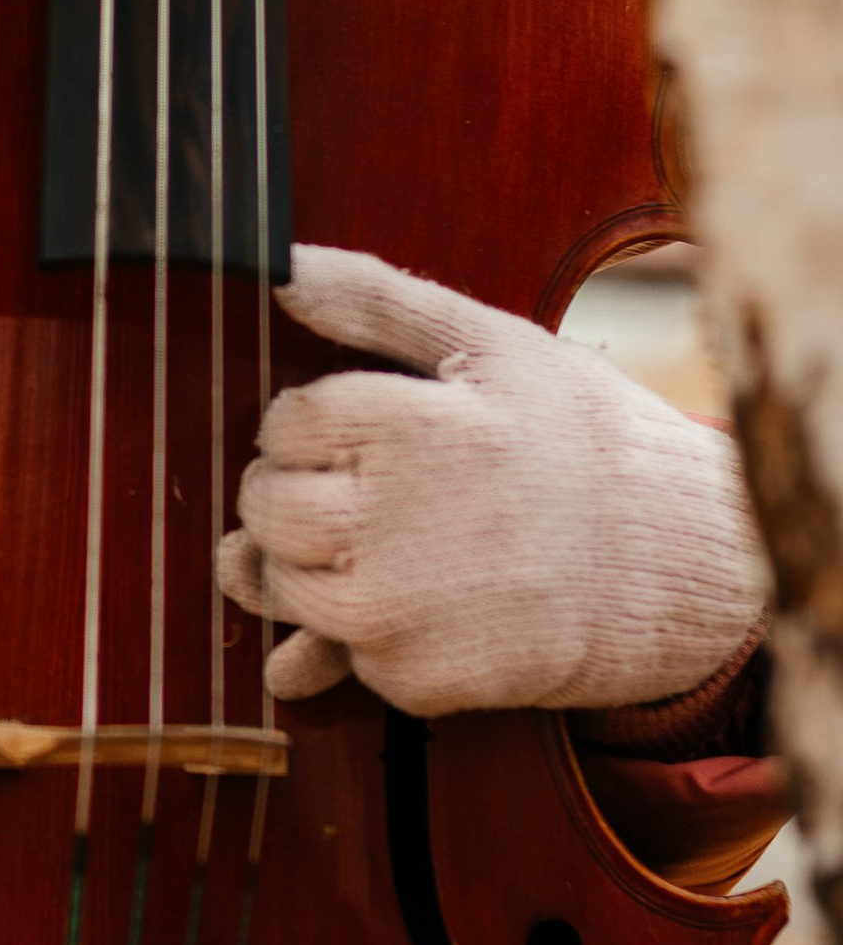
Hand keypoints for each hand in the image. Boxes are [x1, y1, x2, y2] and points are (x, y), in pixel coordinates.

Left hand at [215, 244, 764, 717]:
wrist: (681, 566)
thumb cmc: (589, 443)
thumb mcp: (496, 345)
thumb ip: (376, 302)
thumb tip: (282, 265)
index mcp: (395, 426)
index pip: (281, 424)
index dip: (318, 425)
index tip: (369, 434)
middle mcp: (379, 520)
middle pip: (264, 504)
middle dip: (299, 492)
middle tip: (377, 492)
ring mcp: (390, 609)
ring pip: (276, 582)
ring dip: (311, 563)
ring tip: (391, 545)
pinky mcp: (409, 679)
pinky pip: (333, 651)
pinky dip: (361, 631)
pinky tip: (426, 601)